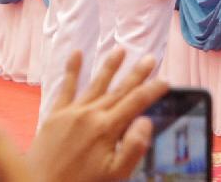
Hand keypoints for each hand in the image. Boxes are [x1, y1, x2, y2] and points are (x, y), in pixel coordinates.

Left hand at [26, 48, 168, 181]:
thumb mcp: (115, 174)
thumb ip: (133, 147)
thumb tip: (146, 121)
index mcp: (107, 128)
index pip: (136, 102)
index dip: (153, 90)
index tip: (165, 81)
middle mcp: (90, 114)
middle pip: (120, 89)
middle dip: (137, 73)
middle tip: (149, 59)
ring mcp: (72, 113)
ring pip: (96, 83)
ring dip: (110, 66)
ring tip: (120, 50)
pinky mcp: (55, 115)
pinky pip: (65, 88)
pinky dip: (71, 70)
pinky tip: (76, 54)